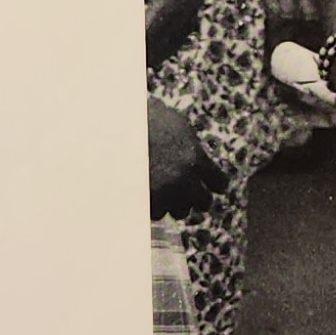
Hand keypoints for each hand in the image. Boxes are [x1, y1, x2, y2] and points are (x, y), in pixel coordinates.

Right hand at [147, 96, 227, 218]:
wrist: (116, 132)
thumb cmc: (145, 121)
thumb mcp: (176, 125)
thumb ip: (192, 142)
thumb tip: (198, 152)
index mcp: (195, 158)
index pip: (219, 182)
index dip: (215, 184)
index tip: (213, 186)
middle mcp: (185, 179)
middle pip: (204, 202)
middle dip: (196, 197)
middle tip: (188, 193)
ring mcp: (166, 193)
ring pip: (181, 211)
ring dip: (175, 203)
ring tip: (164, 192)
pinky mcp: (148, 202)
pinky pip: (158, 213)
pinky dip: (155, 206)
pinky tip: (148, 193)